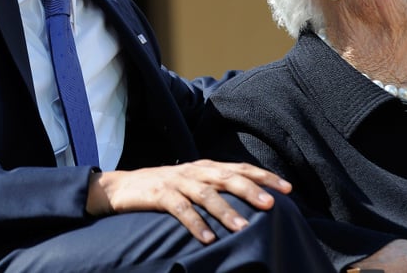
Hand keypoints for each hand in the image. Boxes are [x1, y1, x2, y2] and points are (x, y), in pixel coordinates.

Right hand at [85, 159, 291, 242]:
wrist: (120, 187)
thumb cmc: (163, 189)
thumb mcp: (192, 185)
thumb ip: (216, 189)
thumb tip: (249, 202)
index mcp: (205, 168)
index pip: (240, 168)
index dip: (263, 177)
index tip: (287, 189)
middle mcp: (194, 172)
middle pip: (227, 177)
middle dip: (250, 191)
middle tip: (270, 205)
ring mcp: (176, 182)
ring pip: (206, 195)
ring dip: (226, 211)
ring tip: (243, 228)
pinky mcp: (158, 195)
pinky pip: (180, 210)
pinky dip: (195, 224)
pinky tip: (207, 239)